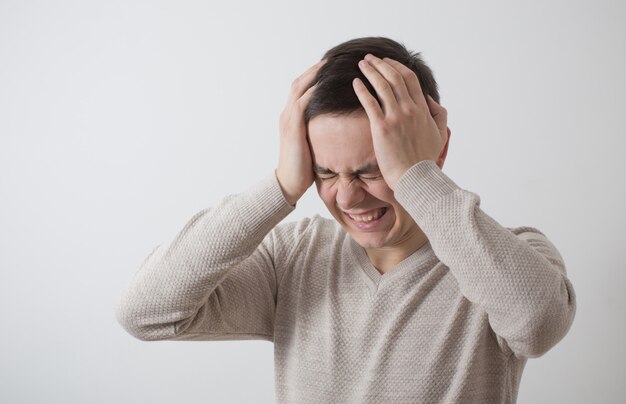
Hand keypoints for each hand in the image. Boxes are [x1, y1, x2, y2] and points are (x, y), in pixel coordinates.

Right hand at [276, 60, 323, 204]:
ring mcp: (288, 119)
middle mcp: (287, 114)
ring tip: (330, 64)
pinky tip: (326, 84)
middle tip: (333, 58)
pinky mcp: (292, 127)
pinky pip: (302, 103)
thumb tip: (334, 126)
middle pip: (300, 82)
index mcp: (291, 117)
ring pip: (299, 88)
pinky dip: (313, 91)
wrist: (288, 183)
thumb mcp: (311, 144)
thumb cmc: (303, 168)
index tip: (331, 66)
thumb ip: (317, 130)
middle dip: (316, 69)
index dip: (315, 76)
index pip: (302, 88)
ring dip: (314, 75)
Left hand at [352, 54, 449, 189]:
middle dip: (380, 64)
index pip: (409, 79)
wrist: (415, 177)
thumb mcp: (440, 134)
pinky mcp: (381, 128)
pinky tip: (355, 82)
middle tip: (369, 58)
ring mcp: (395, 118)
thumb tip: (430, 100)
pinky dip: (362, 90)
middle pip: (394, 78)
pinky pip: (370, 103)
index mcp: (422, 109)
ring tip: (361, 64)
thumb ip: (439, 114)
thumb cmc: (425, 159)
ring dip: (370, 71)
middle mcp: (409, 109)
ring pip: (381, 86)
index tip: (387, 62)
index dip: (396, 67)